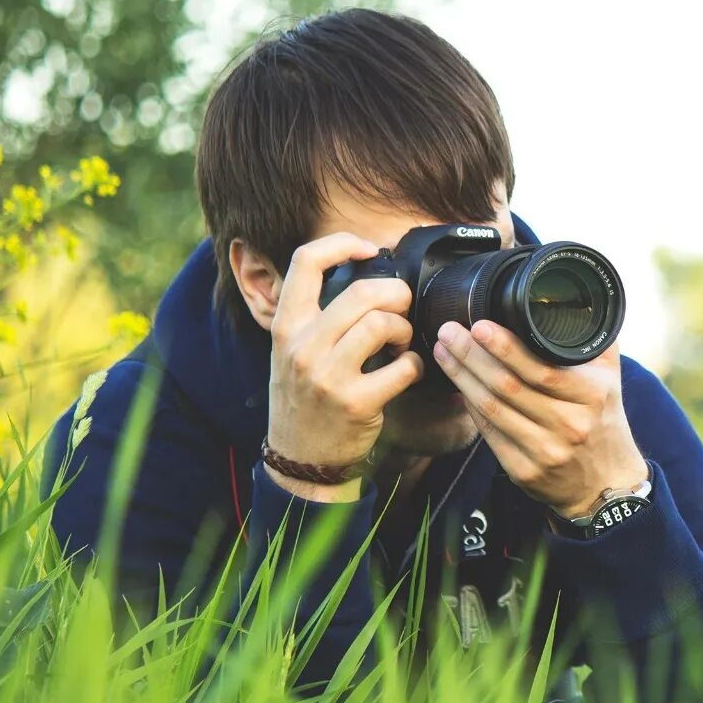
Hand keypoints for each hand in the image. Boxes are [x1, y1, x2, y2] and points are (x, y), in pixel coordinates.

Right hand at [266, 232, 423, 501]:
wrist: (299, 458)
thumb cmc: (304, 397)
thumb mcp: (291, 350)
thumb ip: (316, 315)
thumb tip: (362, 272)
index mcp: (286, 325)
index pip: (306, 261)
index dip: (343, 244)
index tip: (369, 250)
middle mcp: (302, 346)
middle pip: (362, 292)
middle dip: (397, 294)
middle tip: (403, 307)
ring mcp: (327, 375)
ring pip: (383, 324)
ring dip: (405, 328)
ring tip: (402, 341)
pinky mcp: (356, 402)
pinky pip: (403, 368)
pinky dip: (415, 365)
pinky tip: (408, 370)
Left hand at [432, 319, 647, 517]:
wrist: (607, 483)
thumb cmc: (604, 421)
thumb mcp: (611, 379)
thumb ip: (594, 341)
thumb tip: (575, 299)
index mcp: (590, 395)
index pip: (540, 369)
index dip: (505, 347)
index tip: (480, 325)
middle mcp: (569, 424)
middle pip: (508, 386)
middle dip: (471, 356)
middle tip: (448, 331)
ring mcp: (545, 451)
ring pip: (492, 409)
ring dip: (462, 377)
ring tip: (443, 351)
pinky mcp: (524, 471)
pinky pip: (488, 433)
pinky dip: (469, 406)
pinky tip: (458, 384)